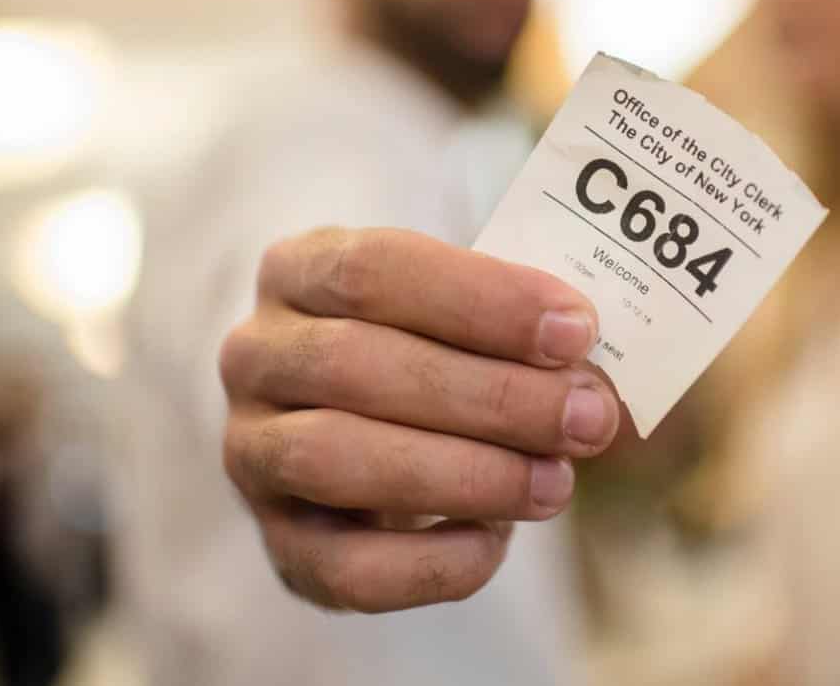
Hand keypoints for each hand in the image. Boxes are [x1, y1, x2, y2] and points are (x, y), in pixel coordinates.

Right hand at [220, 227, 619, 611]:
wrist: (384, 427)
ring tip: (554, 482)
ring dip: (464, 475)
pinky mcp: (280, 545)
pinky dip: (430, 562)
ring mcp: (253, 454)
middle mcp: (259, 356)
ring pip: (336, 460)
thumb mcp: (467, 314)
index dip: (481, 301)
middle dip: (491, 397)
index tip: (575, 331)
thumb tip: (586, 374)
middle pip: (357, 365)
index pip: (374, 270)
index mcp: (301, 270)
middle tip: (587, 418)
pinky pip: (343, 568)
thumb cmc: (441, 351)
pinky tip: (495, 542)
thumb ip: (516, 330)